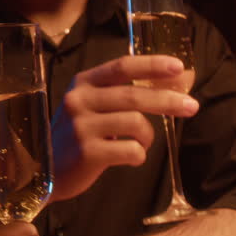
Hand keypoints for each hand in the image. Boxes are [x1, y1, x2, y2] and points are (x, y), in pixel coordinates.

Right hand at [50, 55, 199, 201]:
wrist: (43, 171)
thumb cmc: (76, 136)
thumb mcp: (90, 106)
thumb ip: (119, 94)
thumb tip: (170, 85)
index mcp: (83, 83)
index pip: (122, 66)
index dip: (152, 65)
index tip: (178, 67)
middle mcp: (79, 100)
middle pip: (134, 95)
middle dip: (168, 100)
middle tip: (192, 106)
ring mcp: (81, 127)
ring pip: (136, 124)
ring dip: (148, 136)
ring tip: (142, 143)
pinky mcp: (87, 153)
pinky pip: (131, 150)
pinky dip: (139, 155)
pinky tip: (130, 157)